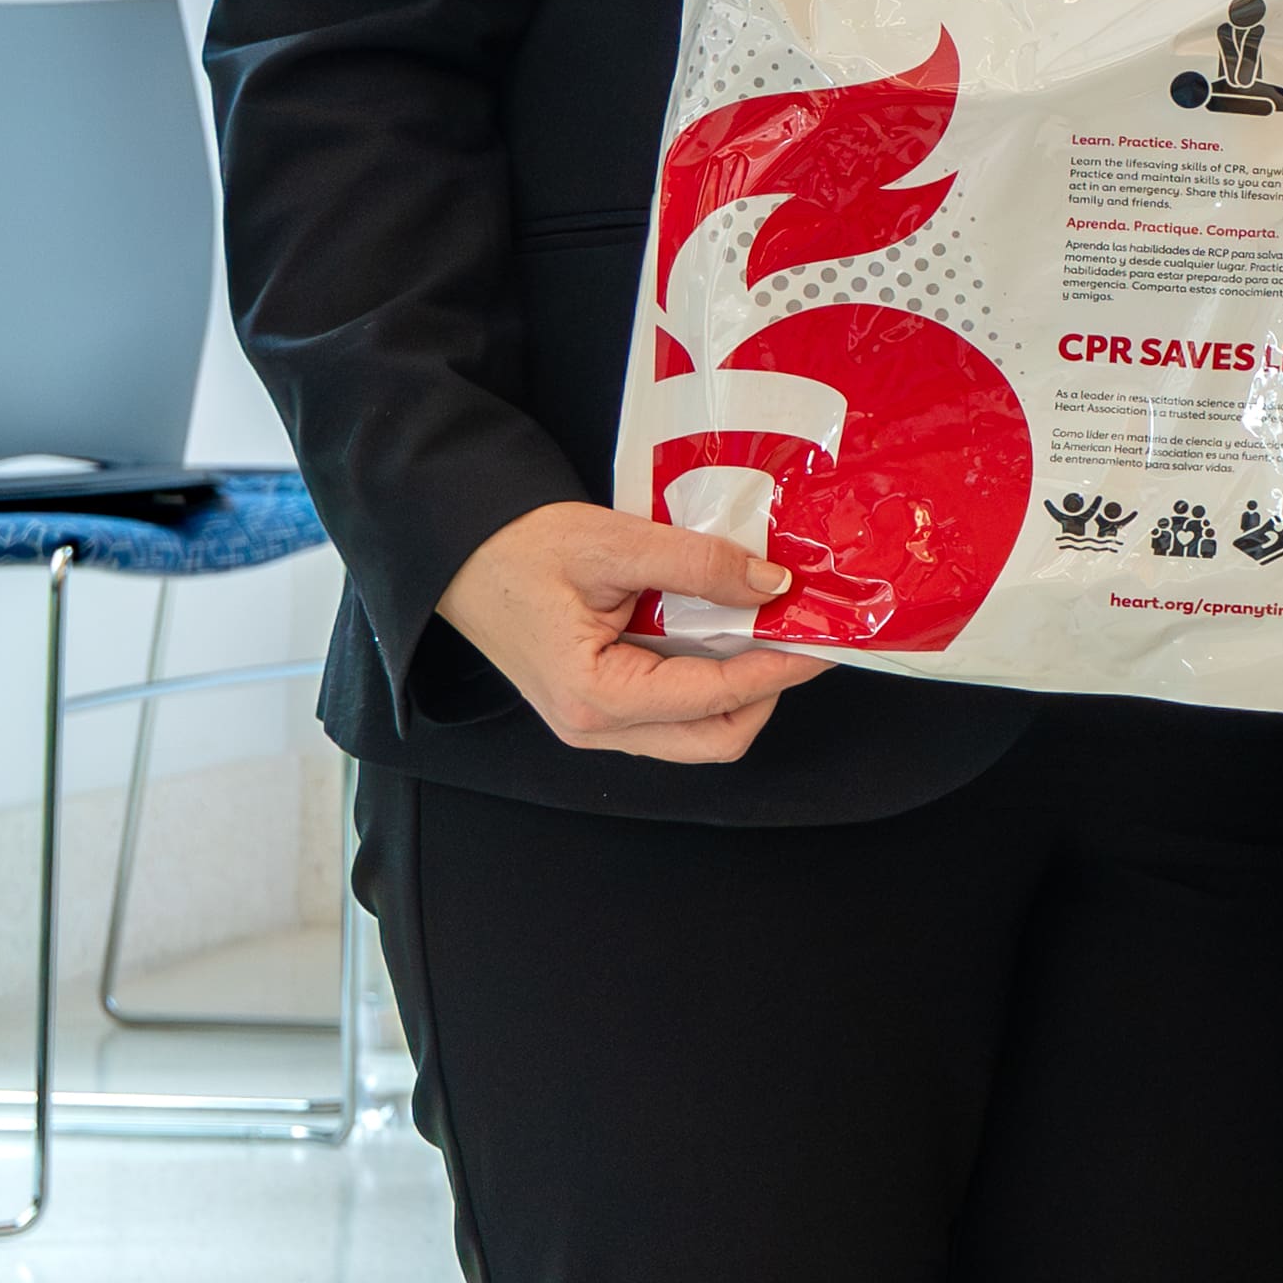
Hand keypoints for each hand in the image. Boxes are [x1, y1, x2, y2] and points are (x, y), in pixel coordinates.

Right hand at [442, 501, 823, 767]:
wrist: (456, 554)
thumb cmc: (518, 548)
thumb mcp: (614, 544)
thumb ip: (697, 565)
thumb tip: (772, 586)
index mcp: (595, 698)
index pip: (716, 698)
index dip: (781, 669)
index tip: (826, 641)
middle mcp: (596, 729)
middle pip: (715, 738)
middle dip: (768, 691)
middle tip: (801, 637)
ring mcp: (595, 726)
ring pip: (696, 731)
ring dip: (741, 688)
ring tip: (769, 631)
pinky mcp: (598, 708)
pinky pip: (672, 713)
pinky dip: (709, 681)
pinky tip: (726, 634)